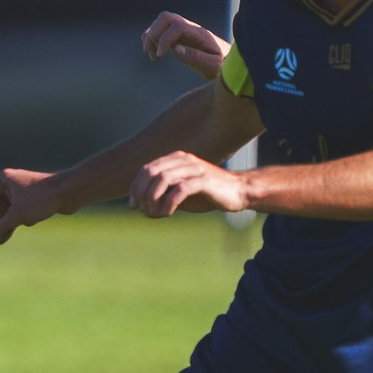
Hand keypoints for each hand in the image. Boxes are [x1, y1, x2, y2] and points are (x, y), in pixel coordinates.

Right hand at [0, 168, 63, 243]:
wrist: (69, 192)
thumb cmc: (42, 199)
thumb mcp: (17, 215)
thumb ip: (3, 227)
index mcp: (3, 179)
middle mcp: (11, 181)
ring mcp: (23, 189)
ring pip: (6, 205)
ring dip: (4, 220)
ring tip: (7, 233)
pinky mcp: (34, 197)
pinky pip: (19, 208)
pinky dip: (19, 217)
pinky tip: (29, 222)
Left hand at [129, 151, 250, 216]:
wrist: (239, 192)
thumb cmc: (209, 195)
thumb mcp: (181, 194)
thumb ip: (163, 196)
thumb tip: (140, 206)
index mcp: (176, 159)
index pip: (147, 169)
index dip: (136, 187)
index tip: (133, 205)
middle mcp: (184, 160)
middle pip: (151, 172)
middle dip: (142, 193)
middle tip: (142, 210)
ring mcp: (194, 169)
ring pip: (163, 179)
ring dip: (153, 199)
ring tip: (155, 213)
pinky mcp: (204, 181)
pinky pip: (179, 190)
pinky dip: (169, 203)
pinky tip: (168, 214)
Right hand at [142, 12, 228, 80]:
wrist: (231, 64)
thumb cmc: (224, 67)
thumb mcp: (213, 66)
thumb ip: (196, 57)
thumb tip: (175, 49)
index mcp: (200, 33)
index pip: (177, 26)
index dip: (164, 39)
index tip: (160, 56)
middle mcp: (190, 28)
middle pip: (166, 17)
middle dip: (154, 33)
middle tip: (153, 54)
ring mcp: (184, 31)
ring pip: (161, 22)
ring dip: (151, 36)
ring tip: (154, 58)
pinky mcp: (180, 38)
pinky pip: (161, 31)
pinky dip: (153, 40)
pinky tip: (156, 56)